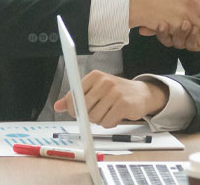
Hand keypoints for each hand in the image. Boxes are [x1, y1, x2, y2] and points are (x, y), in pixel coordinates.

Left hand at [52, 70, 167, 128]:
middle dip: (88, 116)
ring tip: (109, 113)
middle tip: (96, 113)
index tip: (76, 112)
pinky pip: (107, 122)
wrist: (141, 94)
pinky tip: (115, 116)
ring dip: (100, 120)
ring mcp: (115, 92)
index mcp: (95, 76)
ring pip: (95, 117)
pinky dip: (110, 123)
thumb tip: (57, 106)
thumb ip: (76, 98)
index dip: (73, 107)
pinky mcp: (124, 104)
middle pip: (84, 108)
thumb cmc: (116, 93)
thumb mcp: (95, 91)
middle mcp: (104, 82)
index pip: (74, 94)